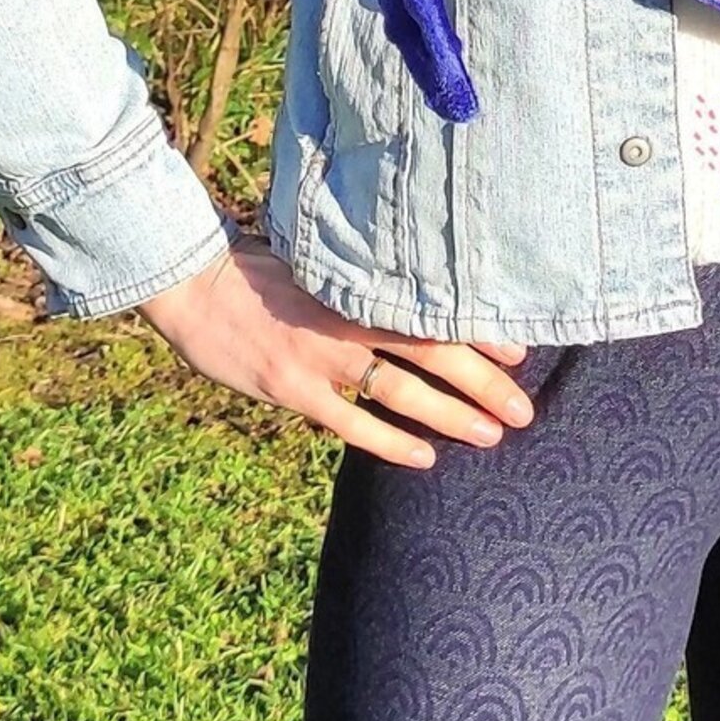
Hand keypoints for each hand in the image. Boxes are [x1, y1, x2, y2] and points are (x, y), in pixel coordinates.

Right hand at [138, 238, 535, 469]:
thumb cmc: (261, 269)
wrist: (194, 285)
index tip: (522, 348)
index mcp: (356, 283)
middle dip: (482, 381)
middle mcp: (346, 317)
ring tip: (492, 434)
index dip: (480, 330)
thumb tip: (417, 292)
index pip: (432, 307)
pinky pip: (350, 423)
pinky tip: (425, 458)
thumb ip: (361, 281)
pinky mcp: (291, 389)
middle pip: (431, 350)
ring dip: (450, 415)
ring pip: (400, 390)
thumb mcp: (318, 262)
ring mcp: (318, 356)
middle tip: (525, 407)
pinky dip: (390, 442)